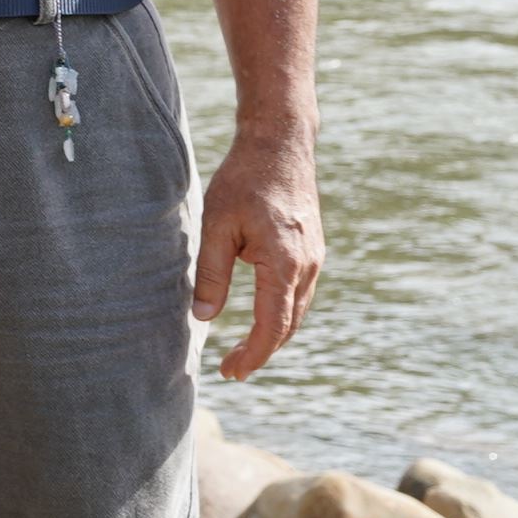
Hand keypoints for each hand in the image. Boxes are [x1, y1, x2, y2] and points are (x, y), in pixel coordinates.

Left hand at [194, 127, 322, 378]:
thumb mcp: (216, 225)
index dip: (254, 354)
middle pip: (288, 325)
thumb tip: (203, 318)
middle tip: (232, 369)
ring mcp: (314, 258)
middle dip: (261, 351)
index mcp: (284, 264)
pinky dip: (282, 313)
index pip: (274, 326)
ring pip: (296, 311)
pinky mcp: (312, 250)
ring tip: (243, 351)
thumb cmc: (243, 180)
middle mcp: (307, 266)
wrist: (280, 144)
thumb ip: (211, 273)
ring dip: (274, 334)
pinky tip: (263, 317)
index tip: (232, 372)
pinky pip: (299, 293)